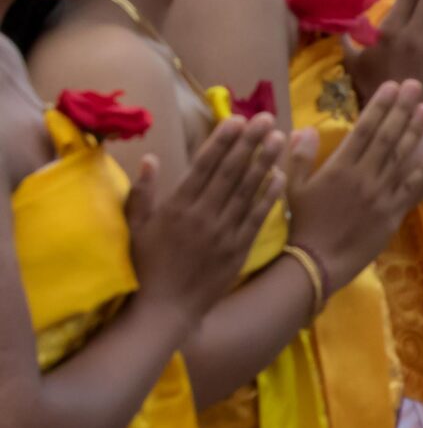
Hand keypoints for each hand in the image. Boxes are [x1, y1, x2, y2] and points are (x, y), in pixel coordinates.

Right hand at [128, 113, 288, 319]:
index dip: (222, 142)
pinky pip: (256, 218)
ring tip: (278, 138)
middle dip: (249, 143)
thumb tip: (151, 159)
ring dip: (264, 163)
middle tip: (265, 118)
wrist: (164, 309)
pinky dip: (269, 197)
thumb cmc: (145, 266)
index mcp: (176, 208)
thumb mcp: (135, 228)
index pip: (204, 167)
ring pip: (247, 191)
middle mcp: (202, 216)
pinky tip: (282, 177)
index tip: (236, 120)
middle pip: (230, 173)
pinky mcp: (238, 250)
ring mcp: (223, 233)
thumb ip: (143, 193)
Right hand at [285, 80, 422, 288]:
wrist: (318, 262)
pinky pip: (412, 186)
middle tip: (415, 84)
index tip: (391, 86)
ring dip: (416, 130)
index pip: (364, 129)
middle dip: (402, 108)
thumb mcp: (292, 188)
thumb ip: (299, 157)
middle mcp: (365, 176)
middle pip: (388, 136)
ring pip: (403, 156)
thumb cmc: (302, 224)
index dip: (380, 106)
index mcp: (340, 167)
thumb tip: (306, 128)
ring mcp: (382, 193)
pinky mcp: (393, 211)